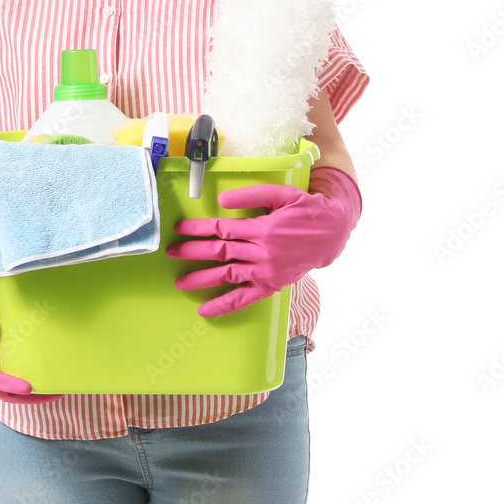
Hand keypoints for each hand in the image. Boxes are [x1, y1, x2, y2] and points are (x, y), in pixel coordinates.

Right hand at [0, 243, 64, 404]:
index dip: (9, 384)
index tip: (28, 387)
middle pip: (4, 392)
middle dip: (29, 397)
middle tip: (54, 394)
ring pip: (10, 395)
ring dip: (33, 397)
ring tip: (57, 393)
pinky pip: (12, 389)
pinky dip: (29, 392)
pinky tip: (48, 386)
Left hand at [165, 166, 361, 317]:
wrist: (332, 234)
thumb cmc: (306, 210)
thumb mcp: (283, 194)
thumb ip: (252, 195)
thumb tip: (222, 200)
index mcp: (263, 229)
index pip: (221, 229)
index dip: (198, 229)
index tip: (179, 229)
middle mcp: (262, 252)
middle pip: (220, 252)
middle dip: (192, 252)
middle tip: (171, 253)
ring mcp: (267, 271)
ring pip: (228, 276)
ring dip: (202, 280)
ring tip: (181, 283)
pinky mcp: (272, 285)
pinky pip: (245, 298)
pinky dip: (225, 305)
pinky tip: (206, 309)